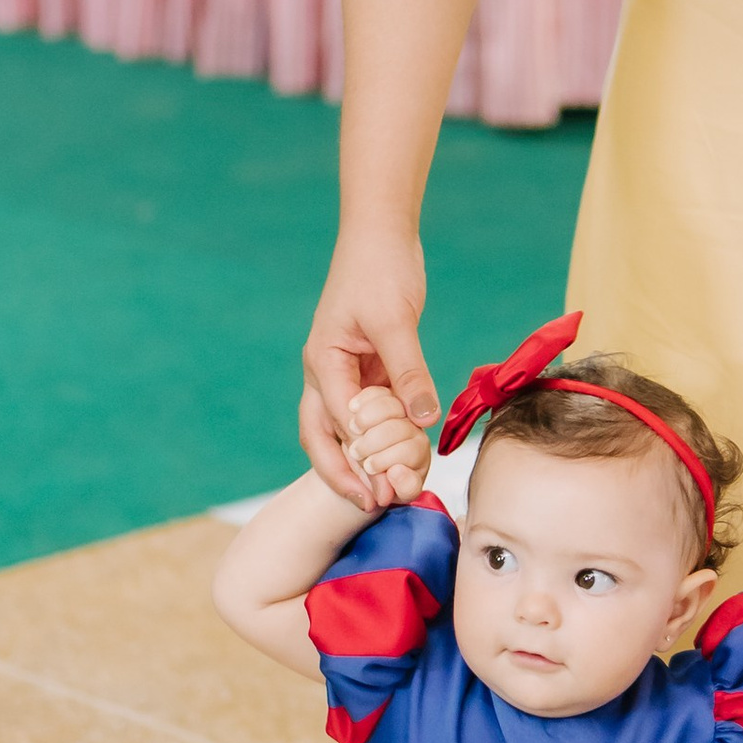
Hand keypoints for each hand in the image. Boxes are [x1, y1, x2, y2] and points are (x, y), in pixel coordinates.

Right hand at [301, 227, 436, 508]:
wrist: (381, 236)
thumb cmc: (381, 270)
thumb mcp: (396, 322)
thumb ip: (408, 371)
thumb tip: (421, 421)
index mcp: (323, 362)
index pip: (336, 422)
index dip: (357, 459)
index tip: (380, 490)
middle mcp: (326, 373)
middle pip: (322, 436)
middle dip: (343, 474)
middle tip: (372, 505)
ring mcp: (344, 373)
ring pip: (345, 428)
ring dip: (362, 459)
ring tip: (387, 491)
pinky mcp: (367, 369)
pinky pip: (370, 412)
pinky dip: (383, 436)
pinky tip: (404, 456)